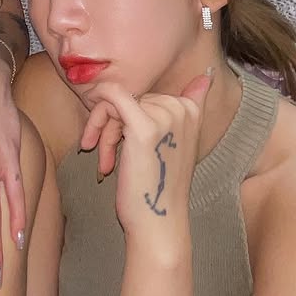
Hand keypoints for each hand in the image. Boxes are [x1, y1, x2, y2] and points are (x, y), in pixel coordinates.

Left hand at [81, 72, 211, 239]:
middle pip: (132, 98)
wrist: (158, 220)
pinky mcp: (143, 126)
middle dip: (114, 125)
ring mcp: (164, 116)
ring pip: (117, 102)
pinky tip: (90, 141)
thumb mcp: (176, 143)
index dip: (131, 114)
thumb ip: (190, 106)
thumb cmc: (159, 186)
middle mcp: (181, 109)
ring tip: (105, 163)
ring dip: (104, 132)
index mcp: (192, 111)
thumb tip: (206, 74)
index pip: (150, 94)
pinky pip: (112, 96)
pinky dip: (97, 109)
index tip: (124, 141)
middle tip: (108, 157)